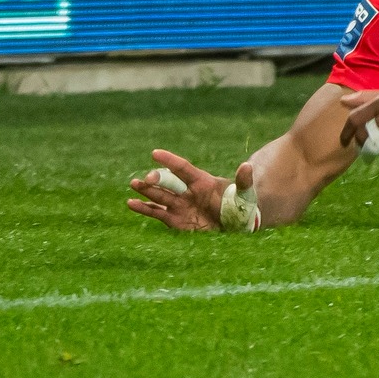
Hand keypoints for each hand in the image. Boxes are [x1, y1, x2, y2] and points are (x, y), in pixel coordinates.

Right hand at [126, 149, 249, 231]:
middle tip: (145, 179)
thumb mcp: (245, 194)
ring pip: (160, 196)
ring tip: (134, 185)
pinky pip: (157, 213)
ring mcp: (181, 205)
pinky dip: (144, 208)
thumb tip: (247, 166)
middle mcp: (188, 191)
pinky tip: (131, 203)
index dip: (170, 160)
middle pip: (168, 182)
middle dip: (156, 180)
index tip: (155, 153)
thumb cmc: (241, 205)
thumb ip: (243, 181)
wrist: (237, 224)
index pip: (183, 168)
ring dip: (146, 191)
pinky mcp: (176, 220)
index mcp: (202, 181)